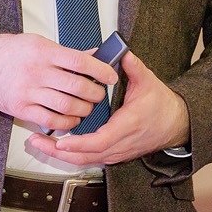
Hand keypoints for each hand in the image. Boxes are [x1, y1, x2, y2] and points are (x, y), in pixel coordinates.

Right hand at [0, 33, 117, 133]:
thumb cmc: (8, 51)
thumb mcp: (36, 42)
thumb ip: (64, 52)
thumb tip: (94, 55)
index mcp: (43, 51)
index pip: (80, 61)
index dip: (100, 71)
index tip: (110, 76)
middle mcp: (36, 71)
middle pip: (76, 86)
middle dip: (95, 93)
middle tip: (99, 94)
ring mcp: (28, 91)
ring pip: (67, 106)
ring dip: (83, 109)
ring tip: (87, 107)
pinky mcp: (20, 108)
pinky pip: (51, 121)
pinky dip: (67, 122)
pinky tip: (72, 118)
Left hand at [26, 50, 189, 166]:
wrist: (175, 124)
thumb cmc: (161, 104)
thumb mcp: (148, 82)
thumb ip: (133, 67)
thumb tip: (122, 51)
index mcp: (127, 125)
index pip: (100, 141)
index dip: (79, 143)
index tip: (60, 141)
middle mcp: (120, 143)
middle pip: (87, 155)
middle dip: (59, 151)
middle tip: (36, 141)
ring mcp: (117, 151)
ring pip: (86, 160)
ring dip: (61, 155)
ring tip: (39, 144)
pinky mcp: (113, 153)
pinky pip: (90, 158)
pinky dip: (71, 154)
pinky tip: (54, 146)